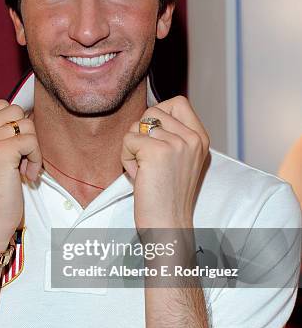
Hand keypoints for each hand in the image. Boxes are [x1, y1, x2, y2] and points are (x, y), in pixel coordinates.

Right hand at [0, 100, 41, 250]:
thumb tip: (8, 106)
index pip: (2, 105)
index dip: (15, 126)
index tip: (12, 151)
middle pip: (16, 111)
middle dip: (25, 134)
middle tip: (20, 159)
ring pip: (27, 124)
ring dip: (32, 148)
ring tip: (22, 169)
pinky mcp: (0, 151)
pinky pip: (32, 141)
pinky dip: (35, 159)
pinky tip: (26, 176)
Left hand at [121, 96, 209, 228]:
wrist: (168, 225)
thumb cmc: (168, 196)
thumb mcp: (181, 160)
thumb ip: (174, 136)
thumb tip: (149, 115)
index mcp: (201, 138)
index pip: (178, 102)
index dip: (159, 114)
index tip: (155, 139)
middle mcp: (192, 138)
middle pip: (152, 111)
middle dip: (142, 134)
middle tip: (148, 161)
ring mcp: (177, 143)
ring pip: (137, 126)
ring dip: (132, 148)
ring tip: (144, 171)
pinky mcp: (156, 151)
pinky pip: (128, 140)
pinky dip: (126, 158)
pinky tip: (138, 176)